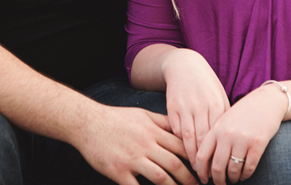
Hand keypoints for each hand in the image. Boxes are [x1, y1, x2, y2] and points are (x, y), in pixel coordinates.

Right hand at [75, 105, 196, 184]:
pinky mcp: (118, 171)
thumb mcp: (142, 114)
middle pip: (175, 163)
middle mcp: (146, 145)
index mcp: (153, 131)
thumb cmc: (116, 118)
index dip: (194, 158)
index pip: (180, 146)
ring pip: (161, 177)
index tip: (202, 167)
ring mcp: (132, 159)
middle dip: (189, 178)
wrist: (88, 123)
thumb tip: (181, 127)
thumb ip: (162, 122)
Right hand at [162, 49, 229, 168]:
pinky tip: (182, 154)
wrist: (184, 65)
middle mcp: (201, 107)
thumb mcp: (220, 95)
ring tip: (195, 170)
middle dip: (206, 160)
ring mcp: (185, 107)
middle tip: (207, 176)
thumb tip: (231, 138)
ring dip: (192, 156)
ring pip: (189, 138)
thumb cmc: (206, 83)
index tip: (222, 168)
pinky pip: (176, 130)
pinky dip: (180, 143)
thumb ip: (224, 115)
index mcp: (217, 104)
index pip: (219, 135)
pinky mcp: (172, 108)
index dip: (220, 153)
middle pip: (204, 140)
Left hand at [195, 84, 286, 184]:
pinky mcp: (258, 143)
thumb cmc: (243, 113)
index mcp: (216, 129)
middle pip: (217, 167)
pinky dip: (246, 175)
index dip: (201, 172)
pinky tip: (245, 175)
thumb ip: (214, 138)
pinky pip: (249, 168)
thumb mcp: (224, 121)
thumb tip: (204, 163)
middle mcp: (227, 135)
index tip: (204, 179)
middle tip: (221, 184)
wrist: (266, 101)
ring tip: (234, 179)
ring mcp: (243, 139)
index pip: (202, 156)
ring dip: (233, 179)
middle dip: (218, 181)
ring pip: (233, 170)